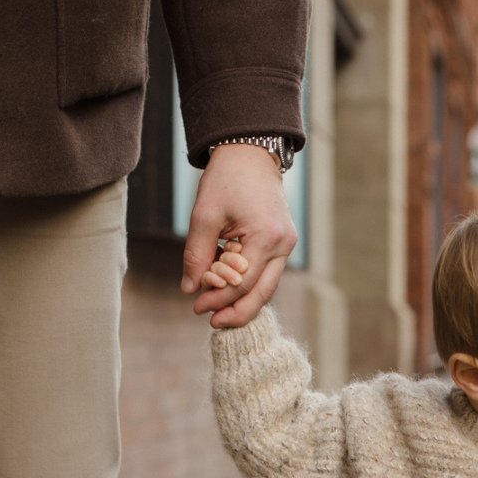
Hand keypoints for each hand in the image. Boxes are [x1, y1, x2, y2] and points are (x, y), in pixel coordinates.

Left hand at [181, 143, 297, 328]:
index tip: (196, 306)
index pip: (241, 282)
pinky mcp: (282, 244)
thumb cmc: (226, 178)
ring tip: (218, 312)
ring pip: (266, 288)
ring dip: (242, 301)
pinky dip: (248, 286)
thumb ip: (197, 254)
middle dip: (236, 312)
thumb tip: (190, 288)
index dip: (218, 298)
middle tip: (213, 323)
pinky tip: (229, 292)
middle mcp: (283, 246)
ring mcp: (286, 246)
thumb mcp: (204, 215)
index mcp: (266, 237)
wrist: (250, 153)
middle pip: (261, 294)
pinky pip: (266, 274)